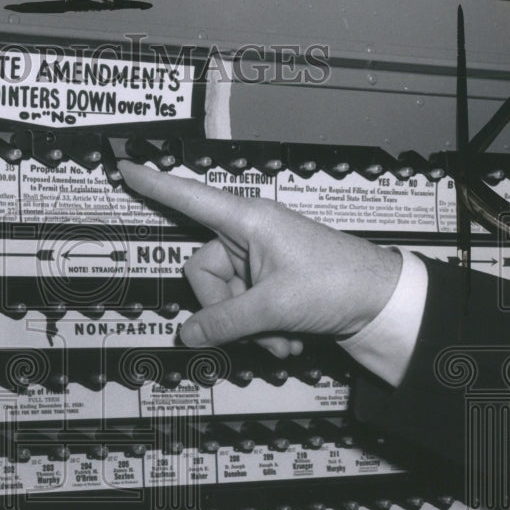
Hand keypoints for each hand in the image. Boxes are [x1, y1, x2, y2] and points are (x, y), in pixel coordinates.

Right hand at [117, 161, 402, 356]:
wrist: (384, 305)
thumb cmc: (338, 283)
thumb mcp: (275, 306)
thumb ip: (225, 322)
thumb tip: (187, 334)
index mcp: (247, 220)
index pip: (190, 197)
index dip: (155, 185)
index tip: (124, 168)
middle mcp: (248, 235)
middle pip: (202, 273)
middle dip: (226, 311)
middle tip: (257, 328)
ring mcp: (259, 260)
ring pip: (224, 298)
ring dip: (249, 327)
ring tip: (281, 338)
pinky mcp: (270, 283)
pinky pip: (242, 308)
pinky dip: (261, 330)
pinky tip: (287, 341)